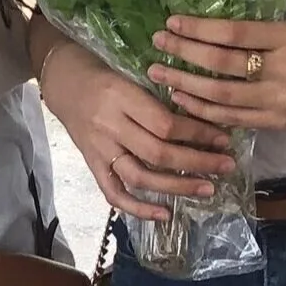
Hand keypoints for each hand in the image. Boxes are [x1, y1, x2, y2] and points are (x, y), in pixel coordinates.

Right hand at [40, 38, 235, 224]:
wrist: (58, 77)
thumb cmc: (99, 70)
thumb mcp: (128, 73)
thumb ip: (156, 99)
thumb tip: (202, 123)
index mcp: (119, 96)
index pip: (165, 124)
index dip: (199, 134)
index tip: (224, 138)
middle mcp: (108, 124)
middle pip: (158, 153)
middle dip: (198, 163)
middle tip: (227, 166)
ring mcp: (98, 147)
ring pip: (140, 177)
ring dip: (178, 187)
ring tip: (207, 189)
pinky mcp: (91, 163)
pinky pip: (114, 192)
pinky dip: (139, 209)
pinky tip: (165, 215)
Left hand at [150, 17, 285, 133]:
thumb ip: (259, 35)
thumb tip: (209, 32)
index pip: (232, 34)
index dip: (197, 29)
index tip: (170, 22)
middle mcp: (284, 72)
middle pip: (221, 66)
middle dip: (183, 56)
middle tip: (155, 47)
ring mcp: (283, 103)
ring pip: (223, 97)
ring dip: (187, 87)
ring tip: (160, 76)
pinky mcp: (283, 124)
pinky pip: (237, 120)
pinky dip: (208, 112)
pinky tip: (186, 102)